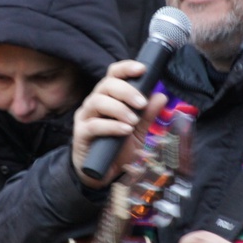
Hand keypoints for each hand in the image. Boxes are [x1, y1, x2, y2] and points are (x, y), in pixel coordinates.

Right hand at [71, 60, 166, 187]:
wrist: (102, 174)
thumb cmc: (118, 148)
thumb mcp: (138, 131)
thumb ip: (148, 115)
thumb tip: (161, 95)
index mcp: (108, 96)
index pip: (114, 74)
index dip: (126, 68)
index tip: (142, 69)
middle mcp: (94, 102)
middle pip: (106, 85)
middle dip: (126, 91)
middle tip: (142, 104)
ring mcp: (85, 117)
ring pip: (98, 102)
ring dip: (119, 109)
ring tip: (133, 121)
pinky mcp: (80, 134)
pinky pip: (94, 125)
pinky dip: (112, 126)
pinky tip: (125, 130)